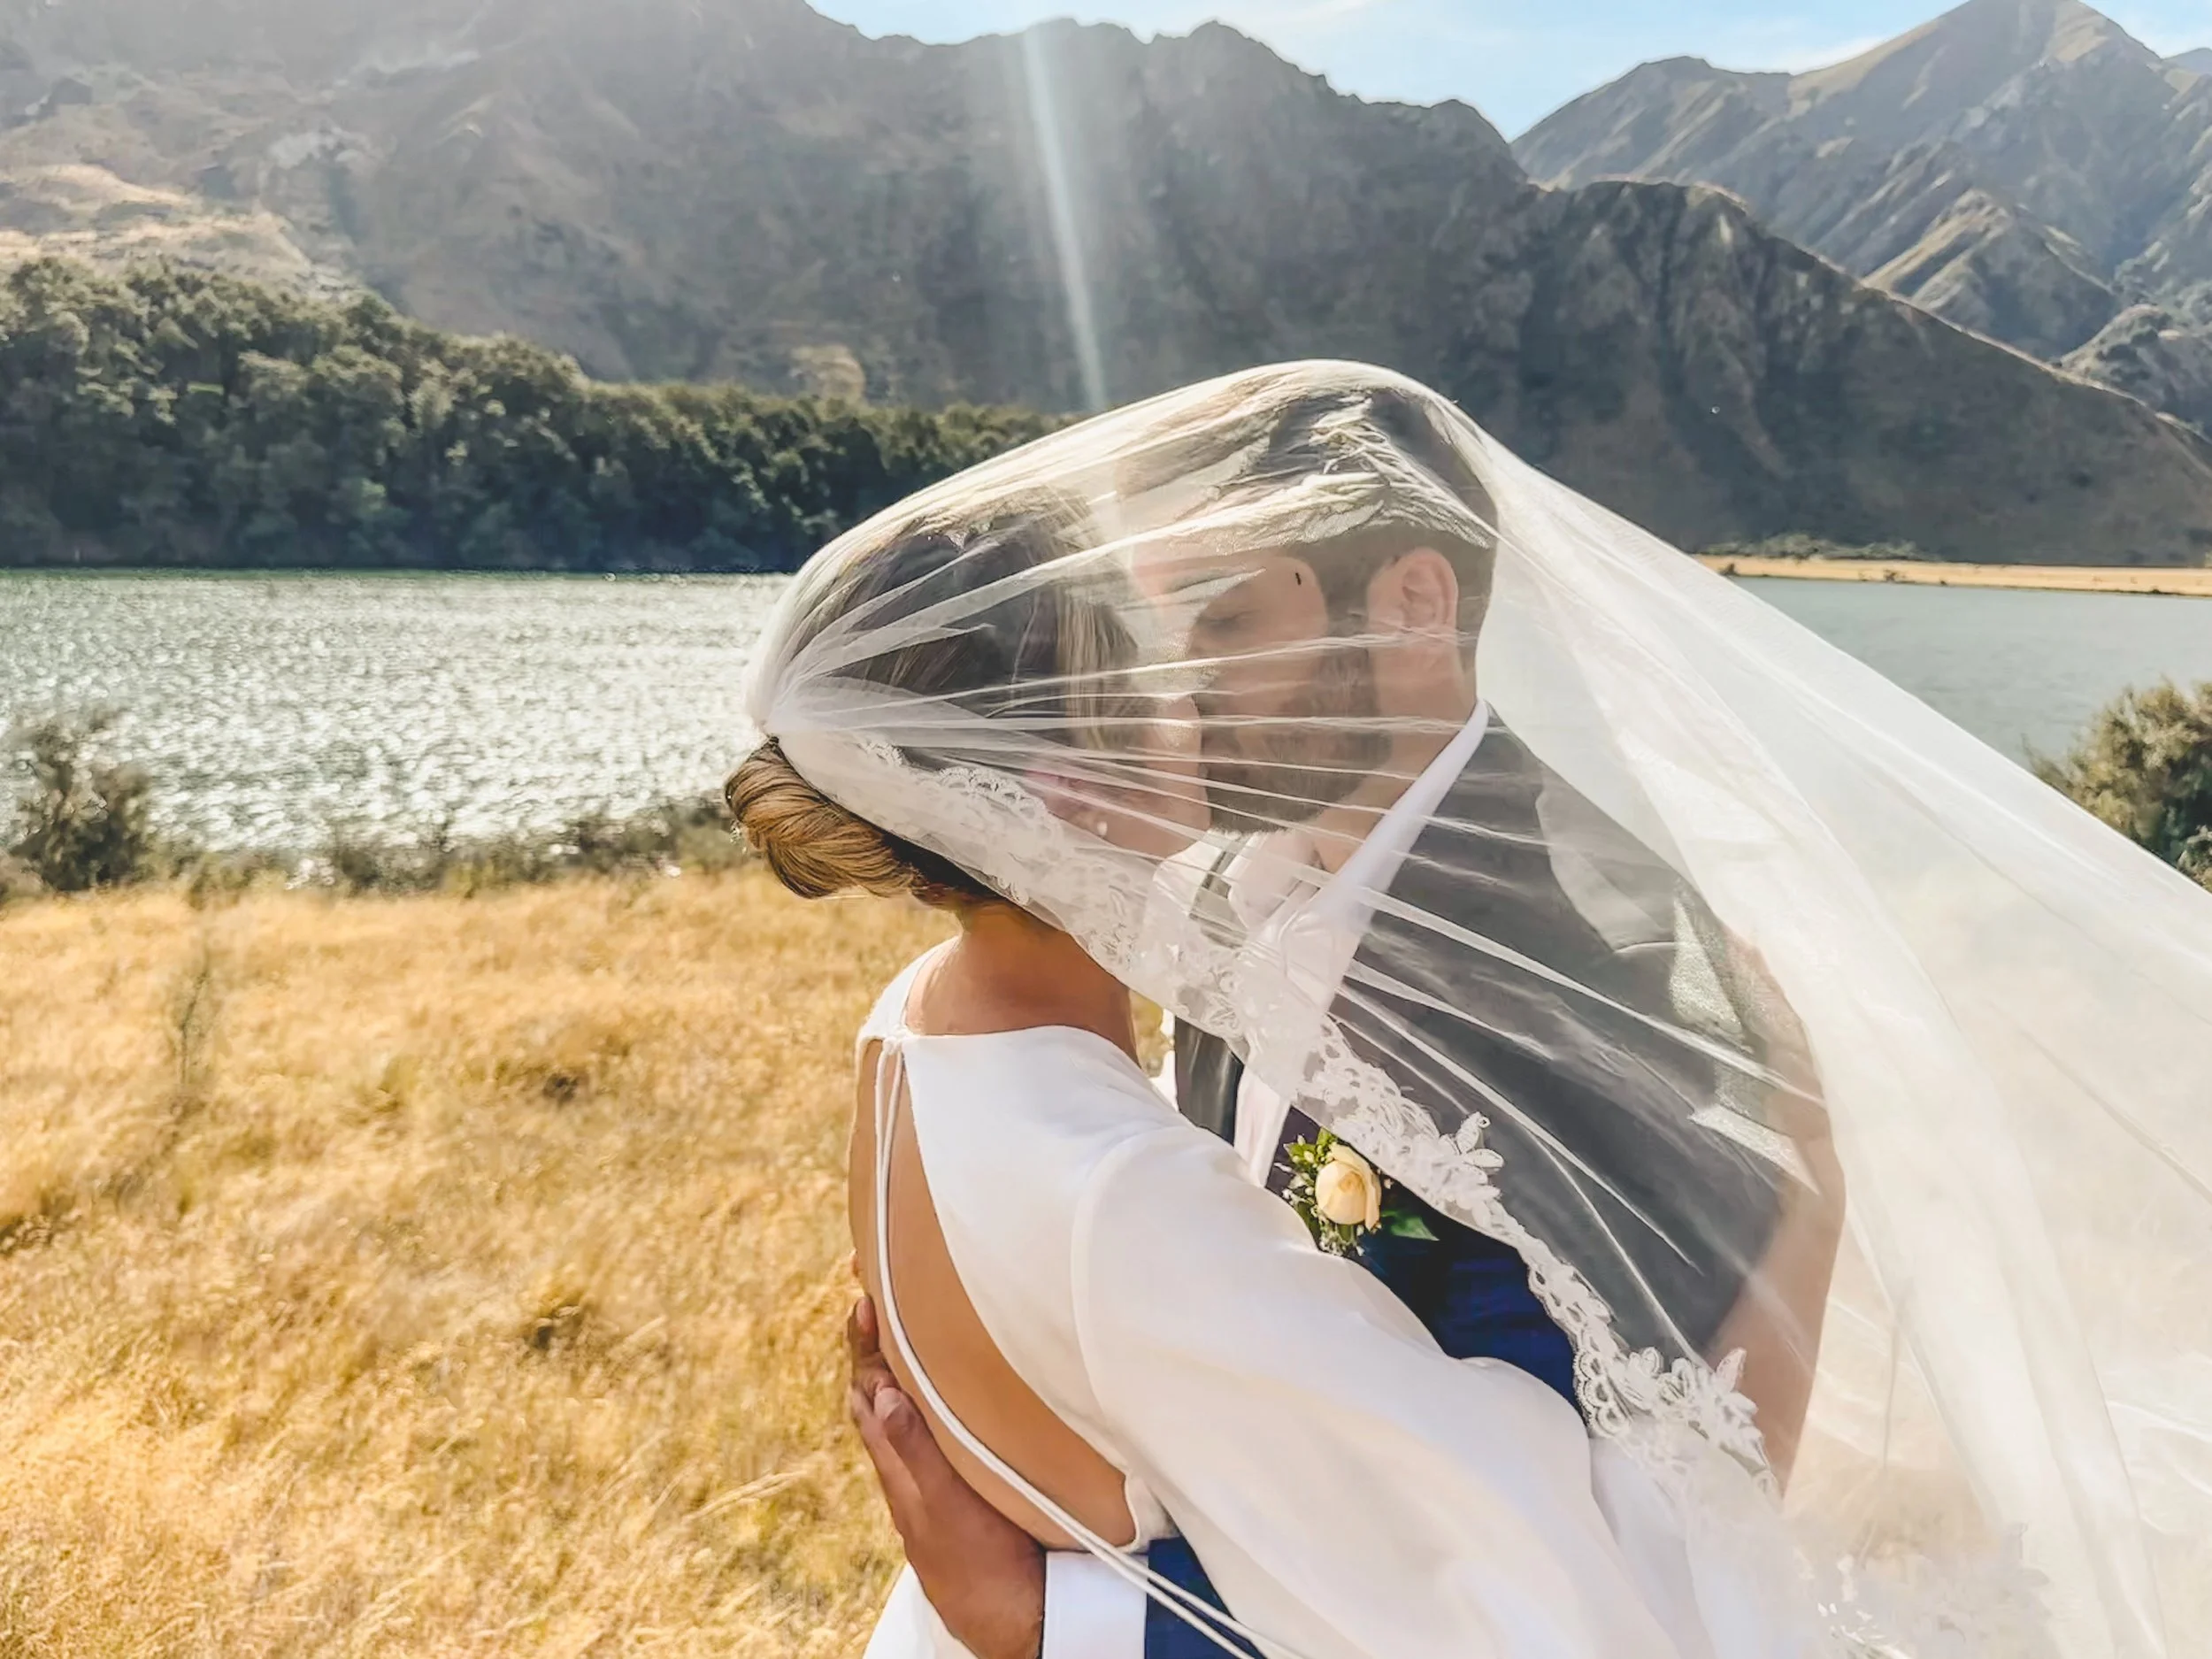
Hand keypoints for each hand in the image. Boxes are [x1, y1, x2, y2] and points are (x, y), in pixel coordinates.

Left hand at [847, 1295, 1045, 1658]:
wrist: (1011, 1614)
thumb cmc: (977, 1563)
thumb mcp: (942, 1505)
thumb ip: (915, 1452)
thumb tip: (881, 1393)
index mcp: (897, 1463)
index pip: (869, 1391)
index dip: (863, 1346)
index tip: (863, 1299)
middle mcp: (909, 1463)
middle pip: (878, 1394)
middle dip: (875, 1346)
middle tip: (879, 1295)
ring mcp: (933, 1473)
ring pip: (905, 1410)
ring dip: (901, 1368)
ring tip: (907, 1325)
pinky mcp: (958, 1481)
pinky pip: (933, 1428)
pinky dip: (930, 1396)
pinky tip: (950, 1387)